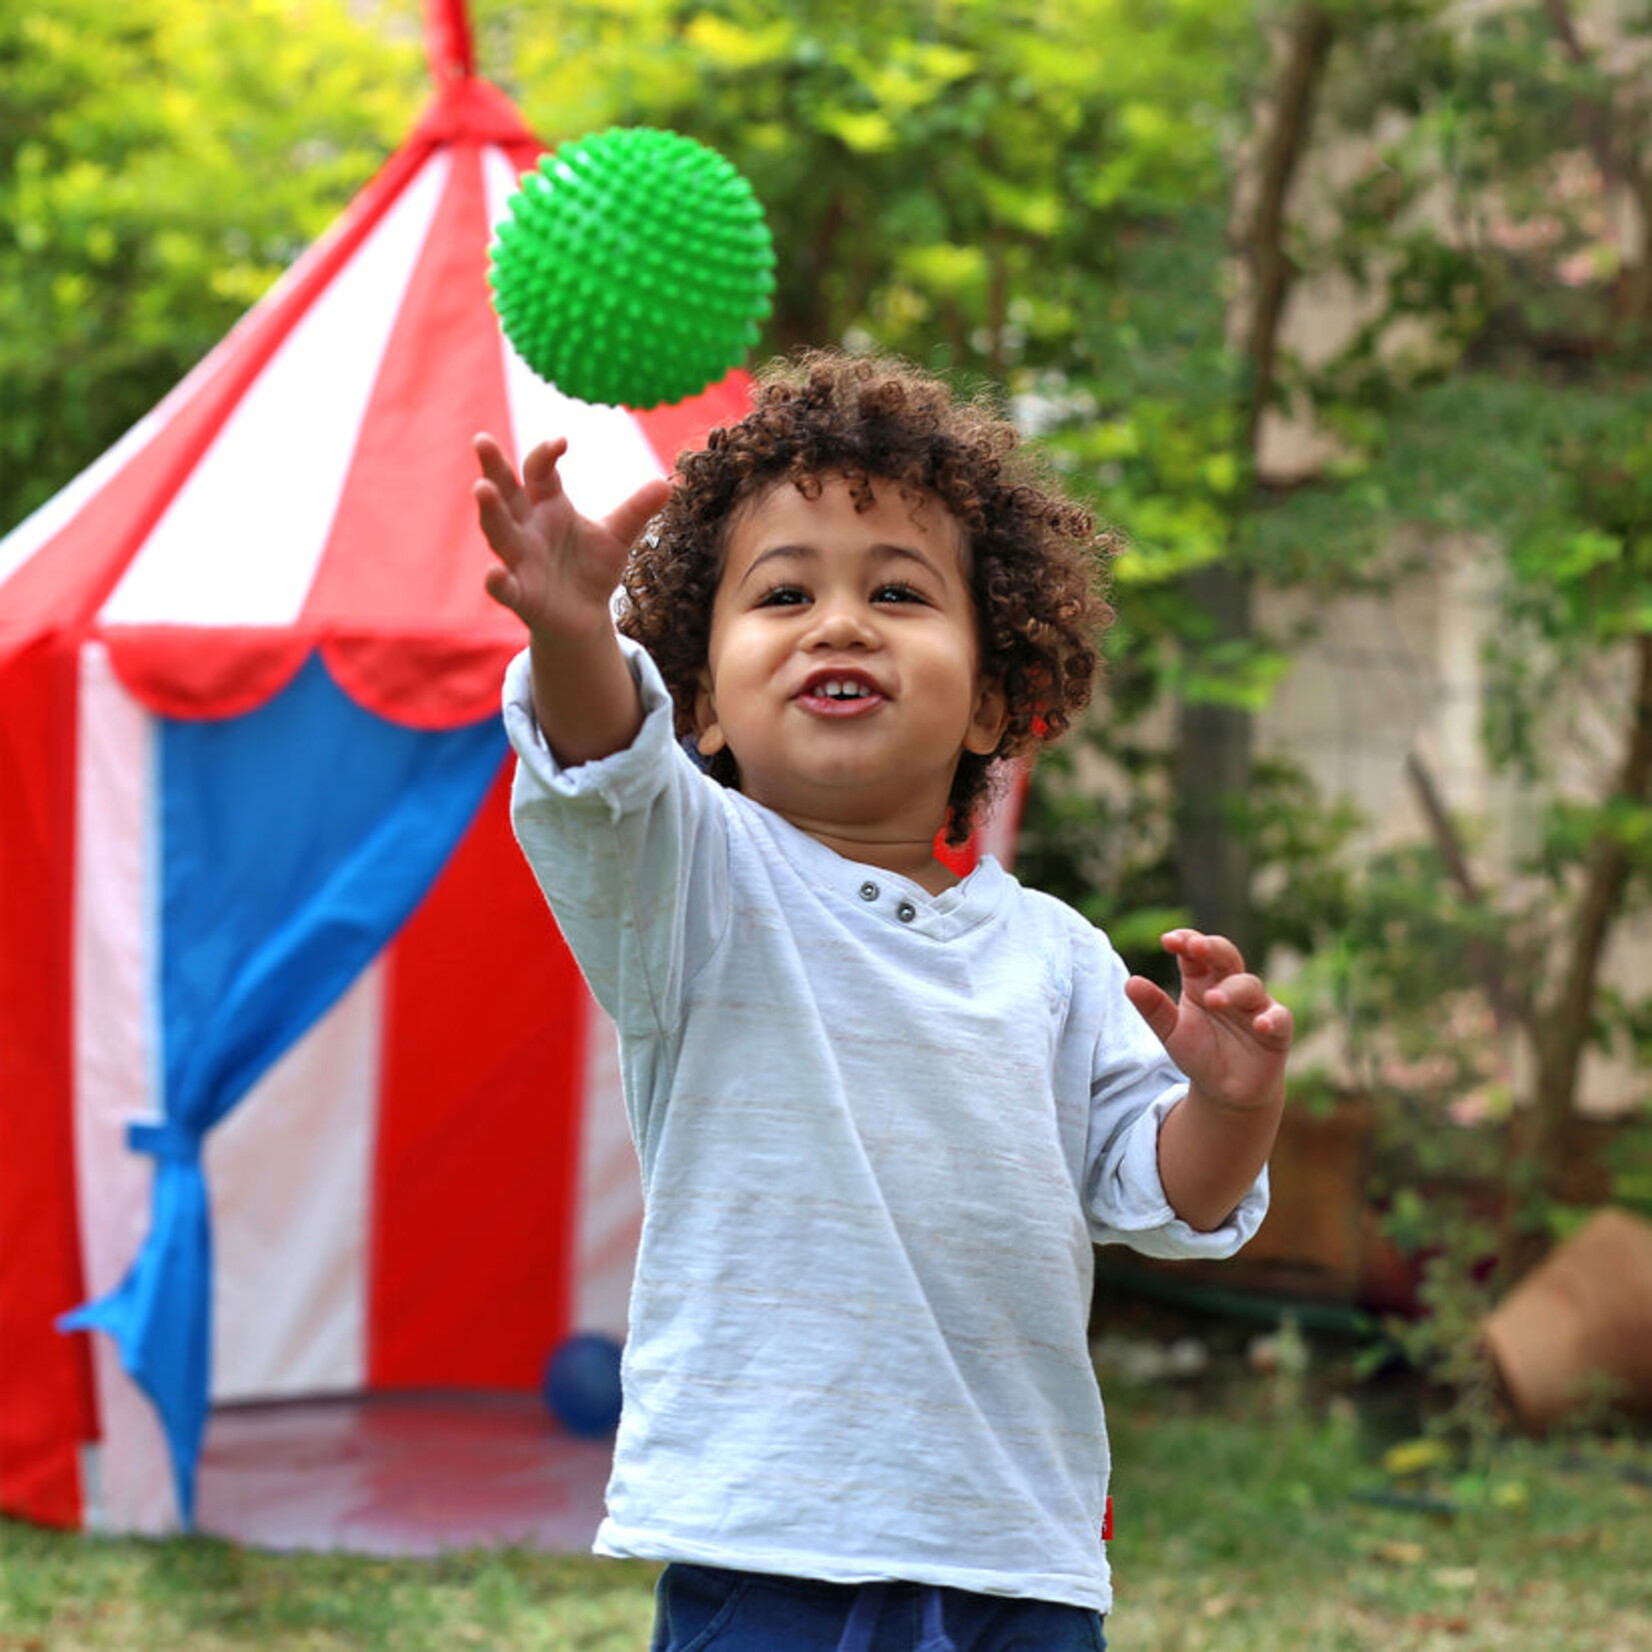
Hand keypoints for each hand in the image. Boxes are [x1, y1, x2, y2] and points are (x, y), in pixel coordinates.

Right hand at [473, 433, 672, 644]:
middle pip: (506, 493)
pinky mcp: (521, 595)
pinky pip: (504, 587)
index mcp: (548, 505)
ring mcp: (519, 560)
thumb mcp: (618, 536)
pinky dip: (497, 581)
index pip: (539, 472)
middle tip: (483, 441)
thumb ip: (637, 511)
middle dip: (494, 469)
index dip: (546, 454)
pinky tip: (494, 572)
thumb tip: (667, 483)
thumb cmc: (593, 568)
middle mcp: (526, 528)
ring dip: (490, 512)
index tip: (562, 442)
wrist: (585, 616)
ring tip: (481, 489)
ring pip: (499, 533)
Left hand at [1124, 929, 1292, 1112]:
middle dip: (1212, 948)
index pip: (1195, 952)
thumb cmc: (1199, 1053)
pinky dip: (1272, 1019)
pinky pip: (1280, 1019)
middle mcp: (1230, 986)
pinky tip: (1260, 1024)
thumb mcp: (1170, 1032)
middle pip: (1226, 956)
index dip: (1185, 941)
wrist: (1225, 1092)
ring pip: (1250, 985)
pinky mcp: (1276, 1030)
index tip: (1168, 940)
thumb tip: (1130, 982)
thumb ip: (1153, 1008)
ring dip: (1232, 989)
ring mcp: (1256, 1006)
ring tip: (1213, 999)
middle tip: (1195, 946)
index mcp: (1202, 981)